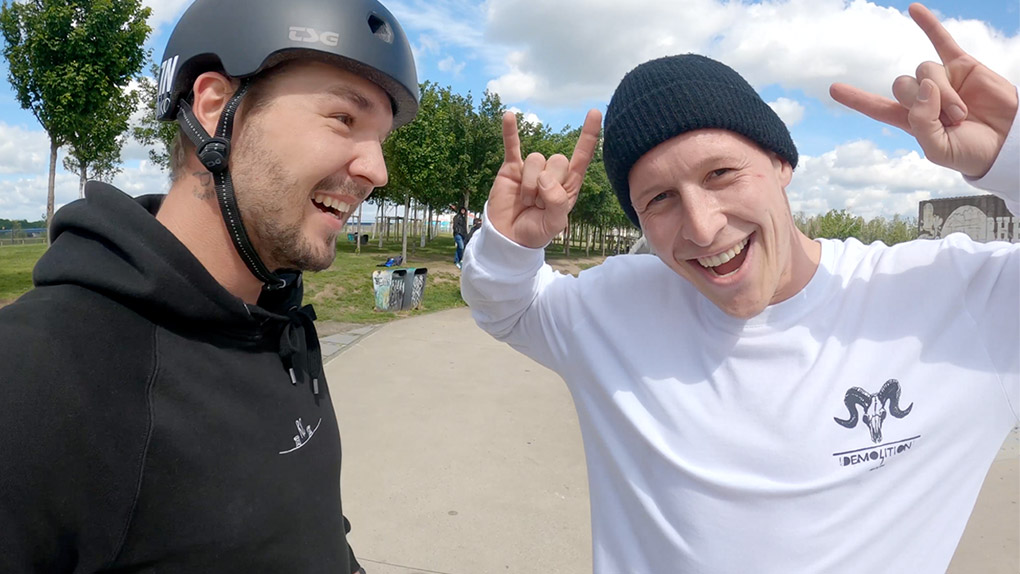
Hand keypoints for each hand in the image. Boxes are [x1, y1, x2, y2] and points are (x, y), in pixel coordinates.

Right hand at [486, 109, 601, 247]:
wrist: (509, 238)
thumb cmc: (535, 231)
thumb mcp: (554, 224)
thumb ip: (557, 203)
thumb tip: (544, 178)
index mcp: (569, 185)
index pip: (582, 157)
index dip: (588, 136)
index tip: (595, 113)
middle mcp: (552, 174)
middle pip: (557, 160)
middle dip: (547, 185)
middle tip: (538, 205)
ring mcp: (532, 169)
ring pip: (536, 159)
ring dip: (529, 185)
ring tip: (526, 201)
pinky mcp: (512, 168)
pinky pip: (512, 146)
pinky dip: (510, 132)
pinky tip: (509, 116)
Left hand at [829, 3, 1017, 177]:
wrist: (1007, 142)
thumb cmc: (971, 152)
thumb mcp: (939, 149)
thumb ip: (922, 123)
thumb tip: (922, 87)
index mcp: (911, 120)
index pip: (878, 107)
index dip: (857, 99)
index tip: (834, 88)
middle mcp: (922, 98)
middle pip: (901, 85)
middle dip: (924, 103)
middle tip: (951, 120)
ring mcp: (941, 80)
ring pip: (924, 71)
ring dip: (943, 92)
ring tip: (962, 112)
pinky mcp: (962, 65)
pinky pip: (941, 40)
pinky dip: (927, 25)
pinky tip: (913, 10)